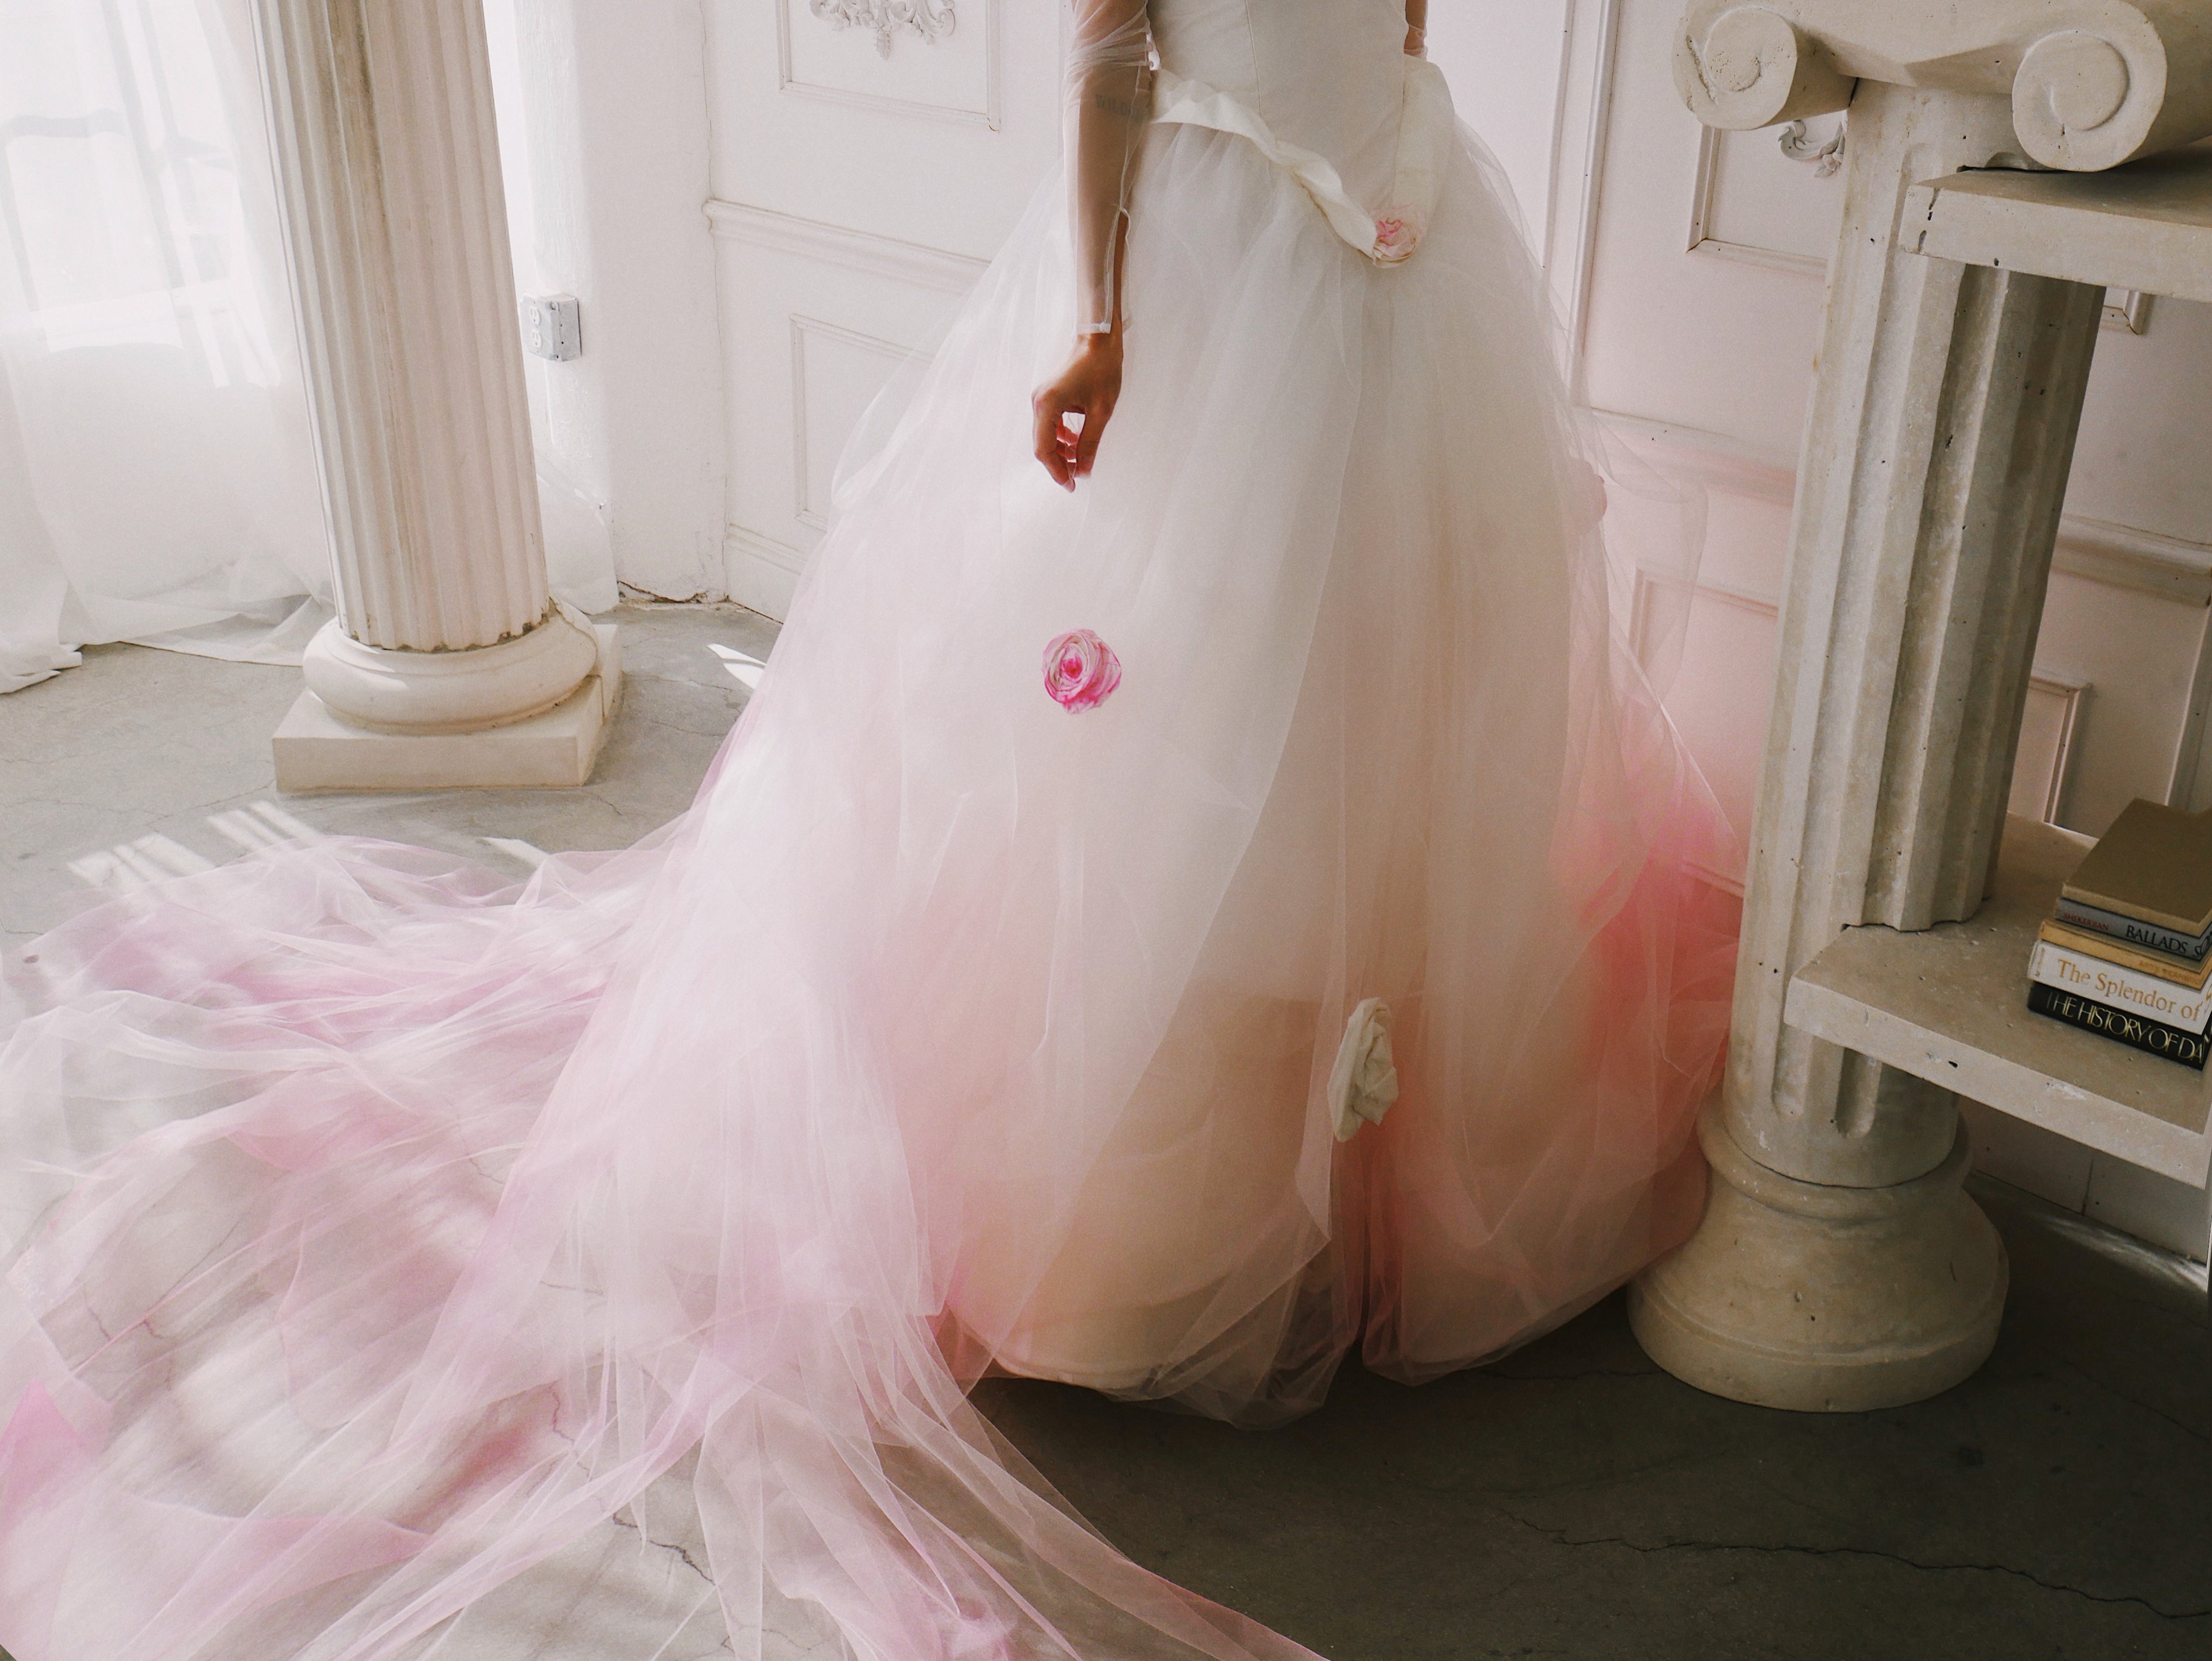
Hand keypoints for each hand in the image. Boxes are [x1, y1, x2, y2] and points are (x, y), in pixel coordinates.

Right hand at [1032, 333, 1122, 489]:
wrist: (1098, 340)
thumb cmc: (1101, 369)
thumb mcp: (1101, 412)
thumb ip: (1090, 443)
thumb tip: (1084, 470)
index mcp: (1047, 405)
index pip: (1044, 449)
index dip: (1057, 471)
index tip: (1071, 485)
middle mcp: (1039, 402)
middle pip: (1042, 444)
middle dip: (1059, 464)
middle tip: (1077, 478)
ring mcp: (1041, 399)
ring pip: (1045, 436)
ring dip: (1061, 451)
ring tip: (1080, 461)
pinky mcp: (1048, 397)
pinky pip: (1050, 425)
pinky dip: (1061, 437)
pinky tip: (1076, 442)